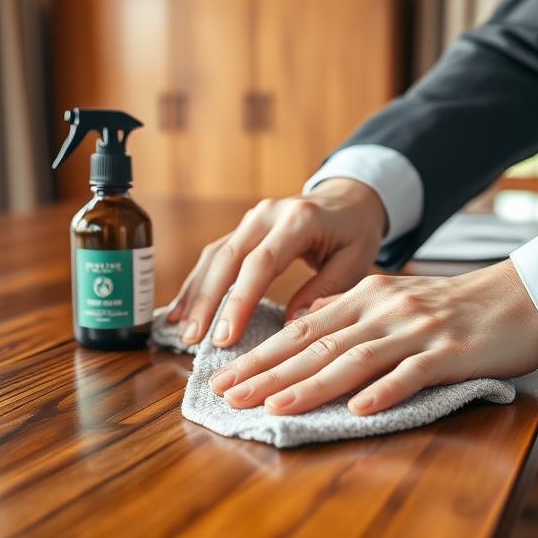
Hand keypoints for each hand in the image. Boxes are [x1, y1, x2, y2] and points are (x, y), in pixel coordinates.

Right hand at [167, 179, 386, 346]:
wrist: (350, 198)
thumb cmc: (356, 233)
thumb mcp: (355, 262)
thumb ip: (325, 291)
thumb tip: (289, 326)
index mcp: (300, 219)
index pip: (262, 262)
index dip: (240, 300)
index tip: (226, 337)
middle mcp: (269, 213)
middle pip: (229, 258)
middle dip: (208, 301)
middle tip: (194, 340)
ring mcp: (252, 218)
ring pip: (215, 256)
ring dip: (197, 294)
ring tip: (182, 331)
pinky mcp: (243, 228)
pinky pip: (215, 255)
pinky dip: (198, 283)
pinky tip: (183, 310)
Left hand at [209, 260, 537, 415]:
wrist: (519, 296)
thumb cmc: (454, 307)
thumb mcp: (395, 301)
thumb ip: (350, 315)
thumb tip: (303, 330)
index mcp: (365, 298)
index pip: (301, 330)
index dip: (260, 354)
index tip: (223, 377)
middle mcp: (384, 310)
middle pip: (317, 344)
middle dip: (268, 372)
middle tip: (227, 396)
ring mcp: (417, 330)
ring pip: (355, 358)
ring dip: (312, 384)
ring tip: (275, 405)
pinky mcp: (450, 351)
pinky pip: (413, 373)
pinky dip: (384, 390)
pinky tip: (358, 409)